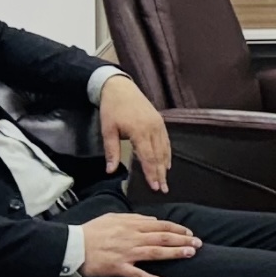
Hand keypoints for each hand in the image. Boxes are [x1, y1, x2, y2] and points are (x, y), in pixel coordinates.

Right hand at [77, 210, 202, 276]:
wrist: (71, 246)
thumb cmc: (90, 231)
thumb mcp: (112, 218)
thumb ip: (134, 218)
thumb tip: (152, 220)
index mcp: (130, 225)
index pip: (160, 225)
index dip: (177, 229)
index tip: (189, 233)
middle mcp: (131, 238)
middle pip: (162, 238)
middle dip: (183, 241)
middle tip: (198, 244)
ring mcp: (126, 253)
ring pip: (155, 253)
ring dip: (174, 254)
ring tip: (190, 255)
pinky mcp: (118, 268)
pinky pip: (137, 275)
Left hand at [101, 76, 171, 192]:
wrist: (119, 87)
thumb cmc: (112, 108)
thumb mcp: (108, 130)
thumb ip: (111, 151)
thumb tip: (111, 170)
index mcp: (139, 131)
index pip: (148, 157)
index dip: (151, 173)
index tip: (154, 186)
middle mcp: (152, 129)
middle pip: (159, 156)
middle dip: (161, 174)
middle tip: (163, 189)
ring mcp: (158, 125)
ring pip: (164, 150)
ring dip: (165, 166)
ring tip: (165, 180)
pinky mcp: (160, 122)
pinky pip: (166, 141)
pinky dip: (167, 154)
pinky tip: (167, 163)